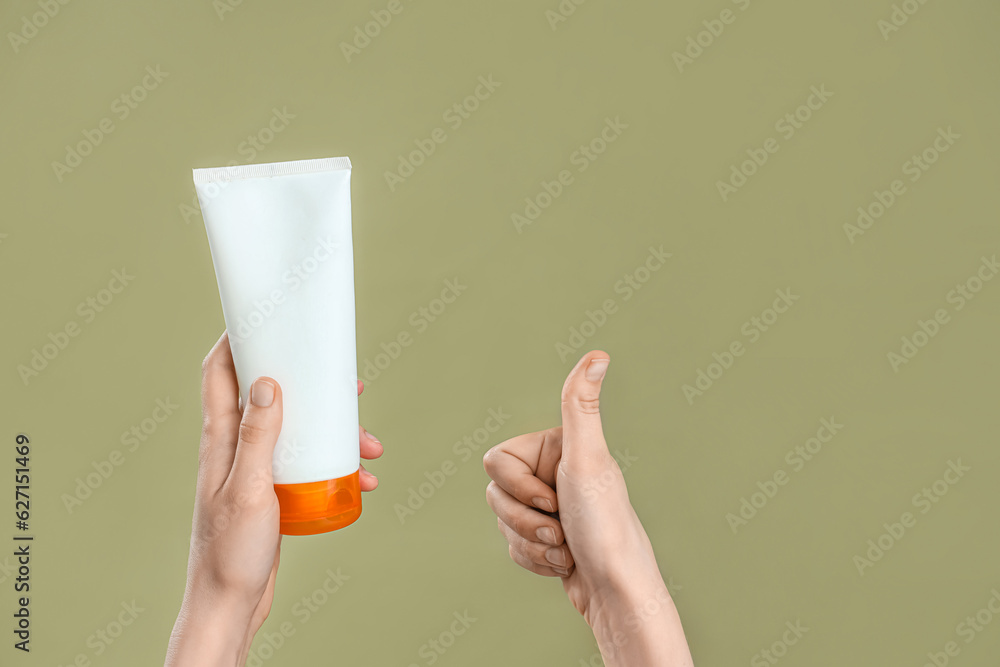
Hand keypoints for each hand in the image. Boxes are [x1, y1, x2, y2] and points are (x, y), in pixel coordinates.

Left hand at [165, 332, 383, 666]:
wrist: (229, 603)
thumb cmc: (229, 551)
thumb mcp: (248, 489)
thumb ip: (257, 435)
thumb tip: (268, 381)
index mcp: (221, 438)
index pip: (219, 372)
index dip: (236, 339)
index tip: (266, 318)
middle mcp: (236, 446)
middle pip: (273, 396)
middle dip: (311, 385)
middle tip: (348, 383)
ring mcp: (255, 468)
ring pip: (299, 431)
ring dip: (335, 431)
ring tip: (371, 446)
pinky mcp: (273, 490)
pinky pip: (308, 463)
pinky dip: (336, 465)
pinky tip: (362, 479)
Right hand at [483, 351, 692, 665]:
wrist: (615, 591)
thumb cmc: (605, 526)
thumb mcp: (589, 460)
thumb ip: (580, 406)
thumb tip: (598, 354)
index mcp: (556, 447)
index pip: (496, 461)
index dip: (518, 487)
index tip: (554, 499)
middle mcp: (552, 472)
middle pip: (495, 493)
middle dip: (525, 520)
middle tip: (562, 527)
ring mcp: (548, 506)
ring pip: (501, 522)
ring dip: (531, 544)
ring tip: (567, 548)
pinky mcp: (545, 538)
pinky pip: (511, 546)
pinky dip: (534, 561)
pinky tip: (564, 563)